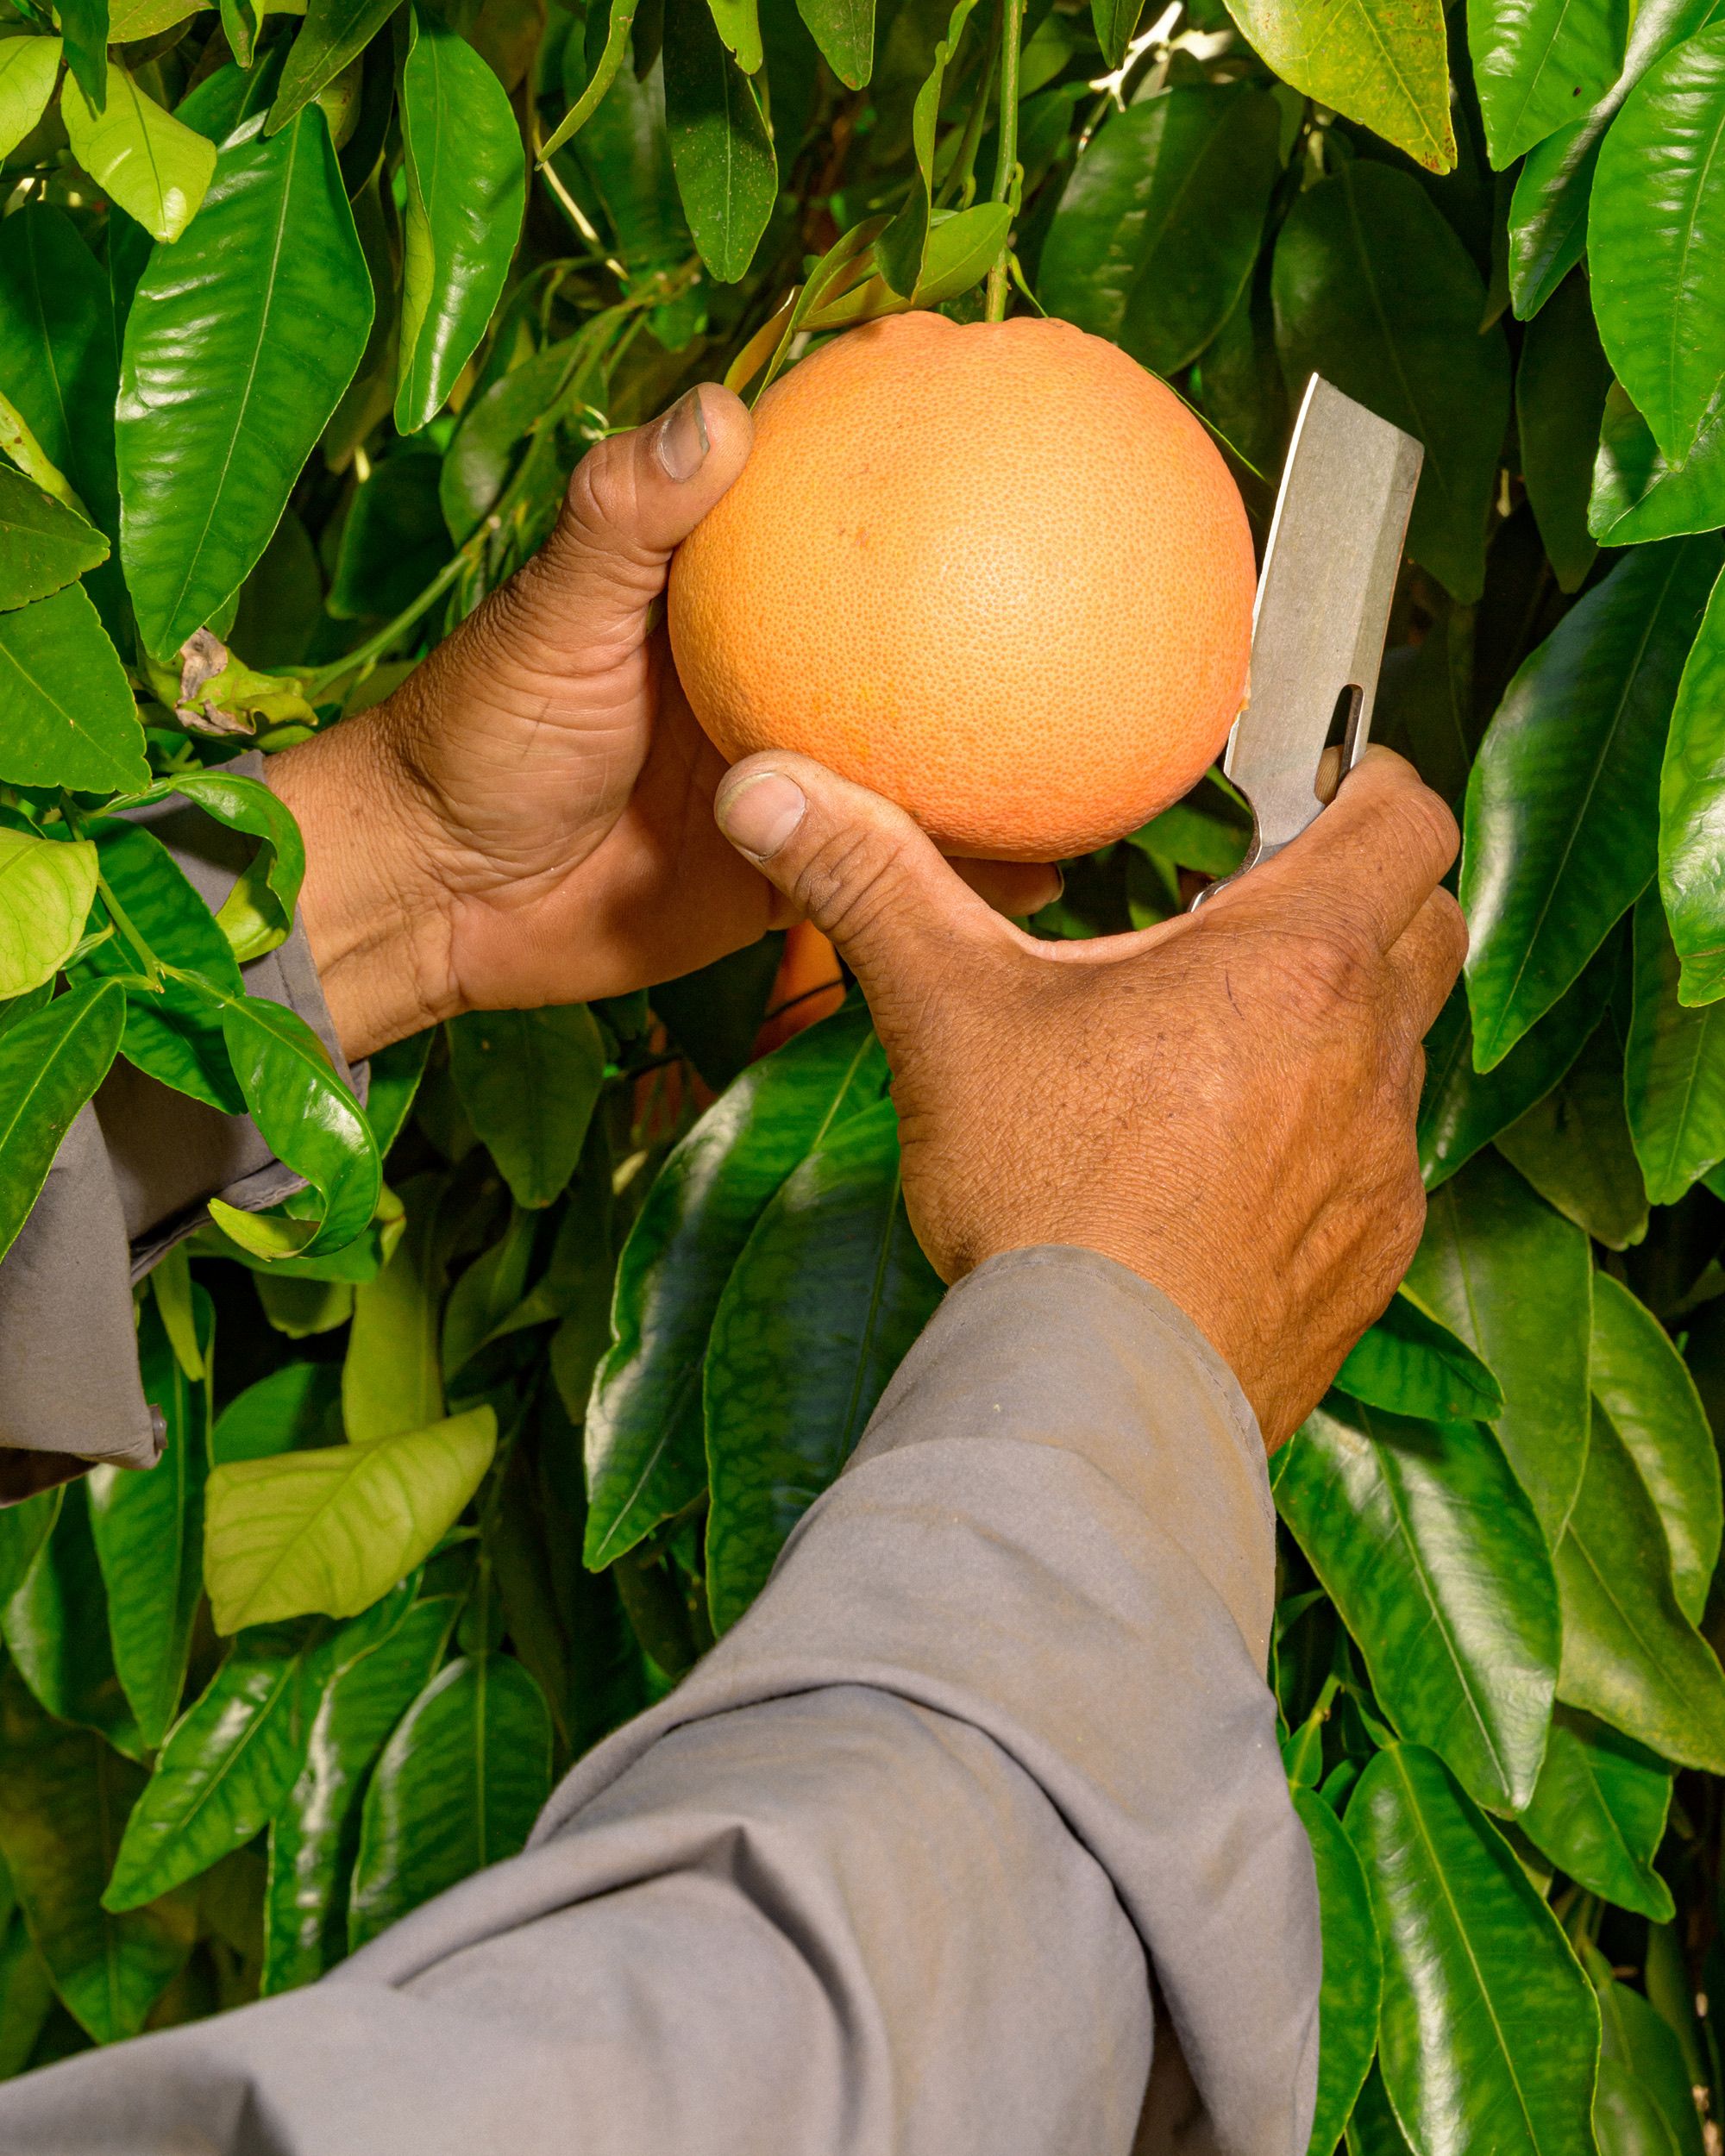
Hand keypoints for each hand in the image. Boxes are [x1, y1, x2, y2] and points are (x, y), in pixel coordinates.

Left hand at [272, 386, 1054, 1061]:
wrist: (443, 900)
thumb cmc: (475, 736)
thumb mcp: (552, 614)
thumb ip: (624, 520)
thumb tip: (718, 410)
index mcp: (726, 594)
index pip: (838, 513)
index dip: (920, 468)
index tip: (1022, 422)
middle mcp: (776, 673)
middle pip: (915, 635)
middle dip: (1010, 616)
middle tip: (1121, 583)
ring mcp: (799, 772)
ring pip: (930, 751)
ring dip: (1017, 745)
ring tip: (1130, 728)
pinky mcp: (799, 866)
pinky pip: (903, 867)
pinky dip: (975, 867)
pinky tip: (1060, 859)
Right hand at [711, 745, 1465, 1448]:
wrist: (1099, 1394)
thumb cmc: (1044, 1195)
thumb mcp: (948, 1014)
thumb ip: (872, 884)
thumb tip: (765, 790)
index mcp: (1296, 964)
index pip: (1410, 820)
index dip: (1377, 784)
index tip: (1322, 789)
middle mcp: (1367, 1055)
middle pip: (1430, 926)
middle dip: (1369, 900)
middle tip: (1260, 914)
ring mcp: (1382, 1169)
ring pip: (1402, 1052)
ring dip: (1341, 1028)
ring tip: (1225, 1048)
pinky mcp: (1371, 1261)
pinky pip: (1378, 1171)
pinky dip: (1328, 1145)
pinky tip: (1230, 1172)